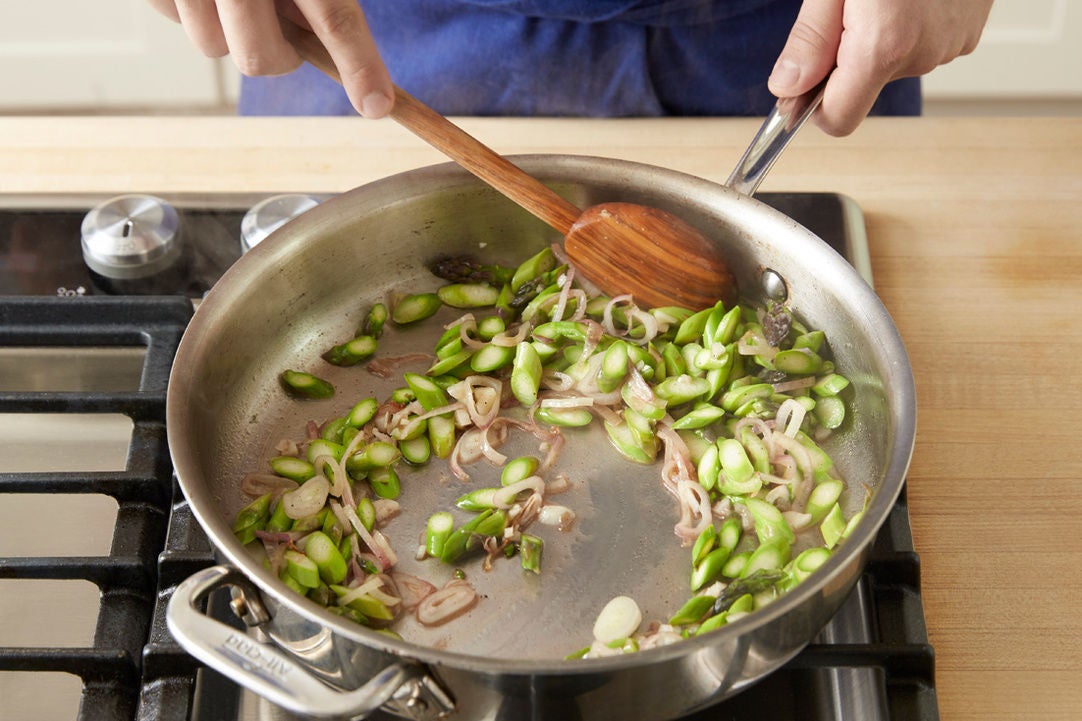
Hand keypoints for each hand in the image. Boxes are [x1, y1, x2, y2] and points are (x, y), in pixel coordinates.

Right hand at [146, 0, 393, 116]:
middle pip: (260, 57)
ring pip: (212, 46)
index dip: (359, 65)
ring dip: (229, 30)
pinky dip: (191, 6)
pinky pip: (173, 16)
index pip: (335, 17)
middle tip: (285, 26)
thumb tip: (321, 38)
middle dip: (278, 54)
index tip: (376, 104)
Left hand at [768, 0, 993, 135]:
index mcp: (884, 46)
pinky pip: (923, 45)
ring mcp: (951, 45)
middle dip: (847, 58)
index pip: (839, 119)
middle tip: (850, 5)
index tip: (805, 80)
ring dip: (879, 38)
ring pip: (893, 65)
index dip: (815, 106)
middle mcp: (922, 54)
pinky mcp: (969, 32)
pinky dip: (910, 26)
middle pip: (863, 88)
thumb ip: (812, 38)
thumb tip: (787, 88)